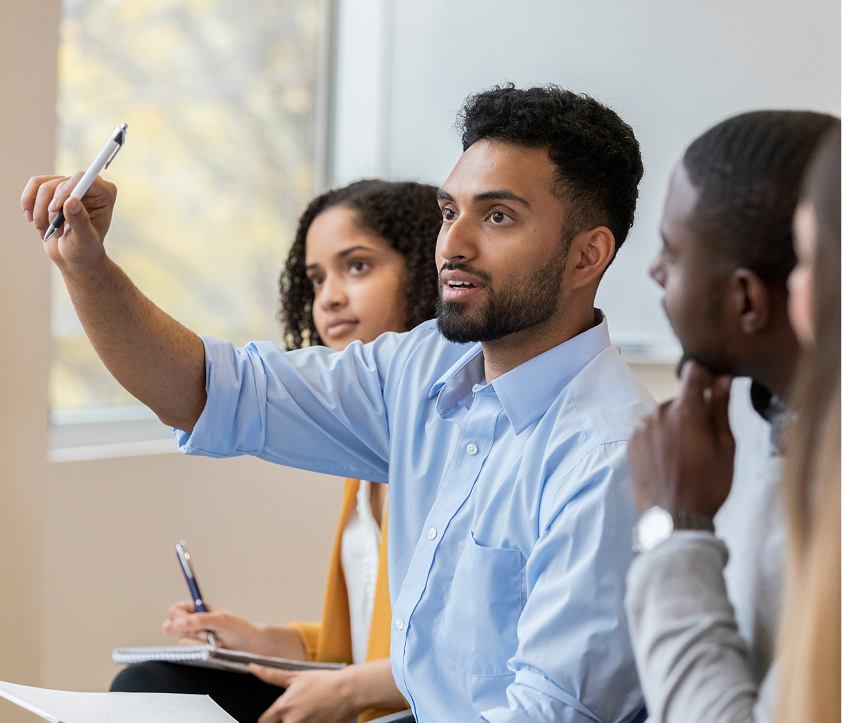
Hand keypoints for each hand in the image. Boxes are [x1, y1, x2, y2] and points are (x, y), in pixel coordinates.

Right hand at [21, 173, 116, 269]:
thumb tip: (71, 201)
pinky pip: (35, 185)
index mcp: (105, 194)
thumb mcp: (84, 239)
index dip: (64, 192)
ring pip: (43, 187)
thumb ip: (80, 221)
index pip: (81, 179)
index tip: (53, 210)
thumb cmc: (84, 249)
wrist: (74, 256)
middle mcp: (89, 186)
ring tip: (47, 231)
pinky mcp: (54, 189)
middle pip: (59, 185)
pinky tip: (30, 218)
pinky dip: (28, 203)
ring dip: (40, 213)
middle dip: (51, 211)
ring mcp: (70, 186)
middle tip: (56, 233)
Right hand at [163, 601, 265, 652]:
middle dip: (189, 633)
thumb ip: (200, 620)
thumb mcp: (221, 620)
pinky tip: (214, 648)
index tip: (188, 624)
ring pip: (181, 642)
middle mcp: (192, 623)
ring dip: (199, 643)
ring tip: (217, 641)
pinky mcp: (196, 651)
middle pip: (171, 627)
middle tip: (205, 635)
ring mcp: (193, 638)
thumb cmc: (239, 629)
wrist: (251, 647)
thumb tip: (177, 623)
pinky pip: (188, 652)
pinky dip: (202, 650)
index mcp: (197, 609)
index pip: (174, 611)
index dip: (178, 618)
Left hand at [249, 666, 356, 722]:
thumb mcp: (296, 677)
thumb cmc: (324, 682)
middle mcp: (292, 721)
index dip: (269, 719)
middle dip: (285, 721)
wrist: (349, 690)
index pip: (263, 722)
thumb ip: (270, 675)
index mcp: (284, 707)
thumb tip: (252, 668)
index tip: (276, 716)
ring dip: (299, 722)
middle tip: (300, 711)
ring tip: (310, 714)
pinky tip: (317, 718)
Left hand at [628, 360, 734, 516]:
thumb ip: (721, 408)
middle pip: (680, 398)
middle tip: (704, 440)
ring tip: (687, 455)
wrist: (674, 518)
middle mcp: (658, 413)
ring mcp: (641, 428)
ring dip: (676, 425)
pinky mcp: (631, 442)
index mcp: (685, 411)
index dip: (706, 377)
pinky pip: (650, 429)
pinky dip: (660, 437)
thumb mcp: (725, 447)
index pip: (693, 373)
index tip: (714, 390)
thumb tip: (723, 380)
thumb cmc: (707, 485)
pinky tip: (670, 459)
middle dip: (693, 410)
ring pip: (664, 414)